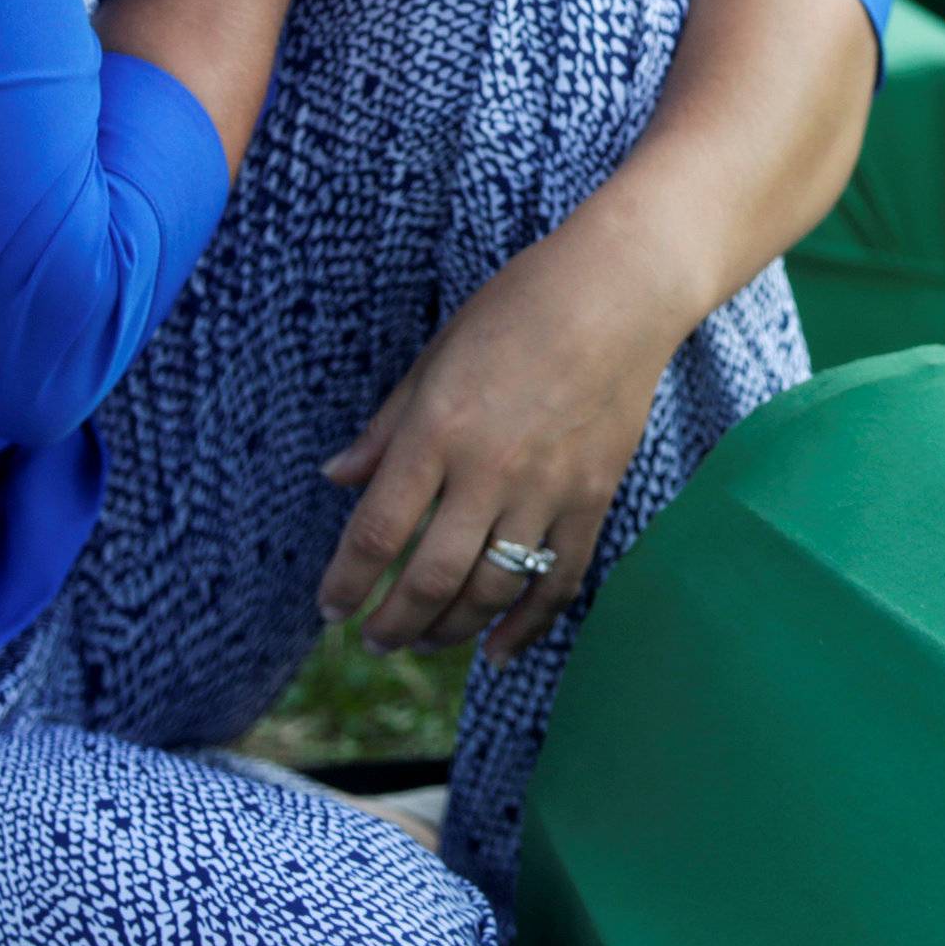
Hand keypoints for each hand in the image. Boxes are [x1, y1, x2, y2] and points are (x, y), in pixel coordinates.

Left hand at [313, 206, 691, 666]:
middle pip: (430, 577)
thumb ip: (386, 427)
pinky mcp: (592, 500)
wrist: (615, 294)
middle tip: (372, 639)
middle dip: (392, 622)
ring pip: (491, 590)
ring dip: (449, 629)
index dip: (347, 580)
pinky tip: (497, 651)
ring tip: (423, 640)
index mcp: (438, 429)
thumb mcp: (434, 356)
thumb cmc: (514, 309)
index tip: (329, 607)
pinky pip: (557, 582)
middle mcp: (488, 471)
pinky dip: (525, 627)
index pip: (378, 530)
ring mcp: (546, 491)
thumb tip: (336, 478)